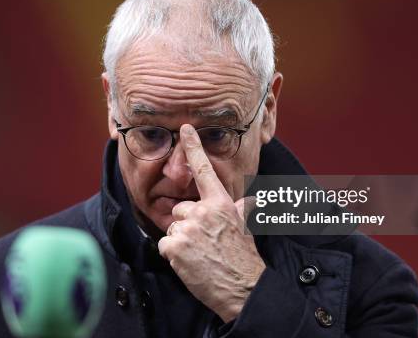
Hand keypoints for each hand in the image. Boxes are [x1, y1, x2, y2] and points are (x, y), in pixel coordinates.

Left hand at [158, 124, 265, 322]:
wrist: (242, 287)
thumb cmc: (244, 258)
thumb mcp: (245, 227)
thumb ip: (243, 209)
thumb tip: (253, 200)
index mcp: (221, 203)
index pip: (204, 170)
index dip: (194, 148)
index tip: (186, 129)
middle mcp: (203, 212)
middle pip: (180, 208)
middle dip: (187, 224)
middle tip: (203, 241)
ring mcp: (188, 229)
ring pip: (172, 228)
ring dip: (180, 241)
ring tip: (199, 254)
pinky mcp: (175, 248)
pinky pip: (164, 245)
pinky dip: (173, 255)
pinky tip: (189, 262)